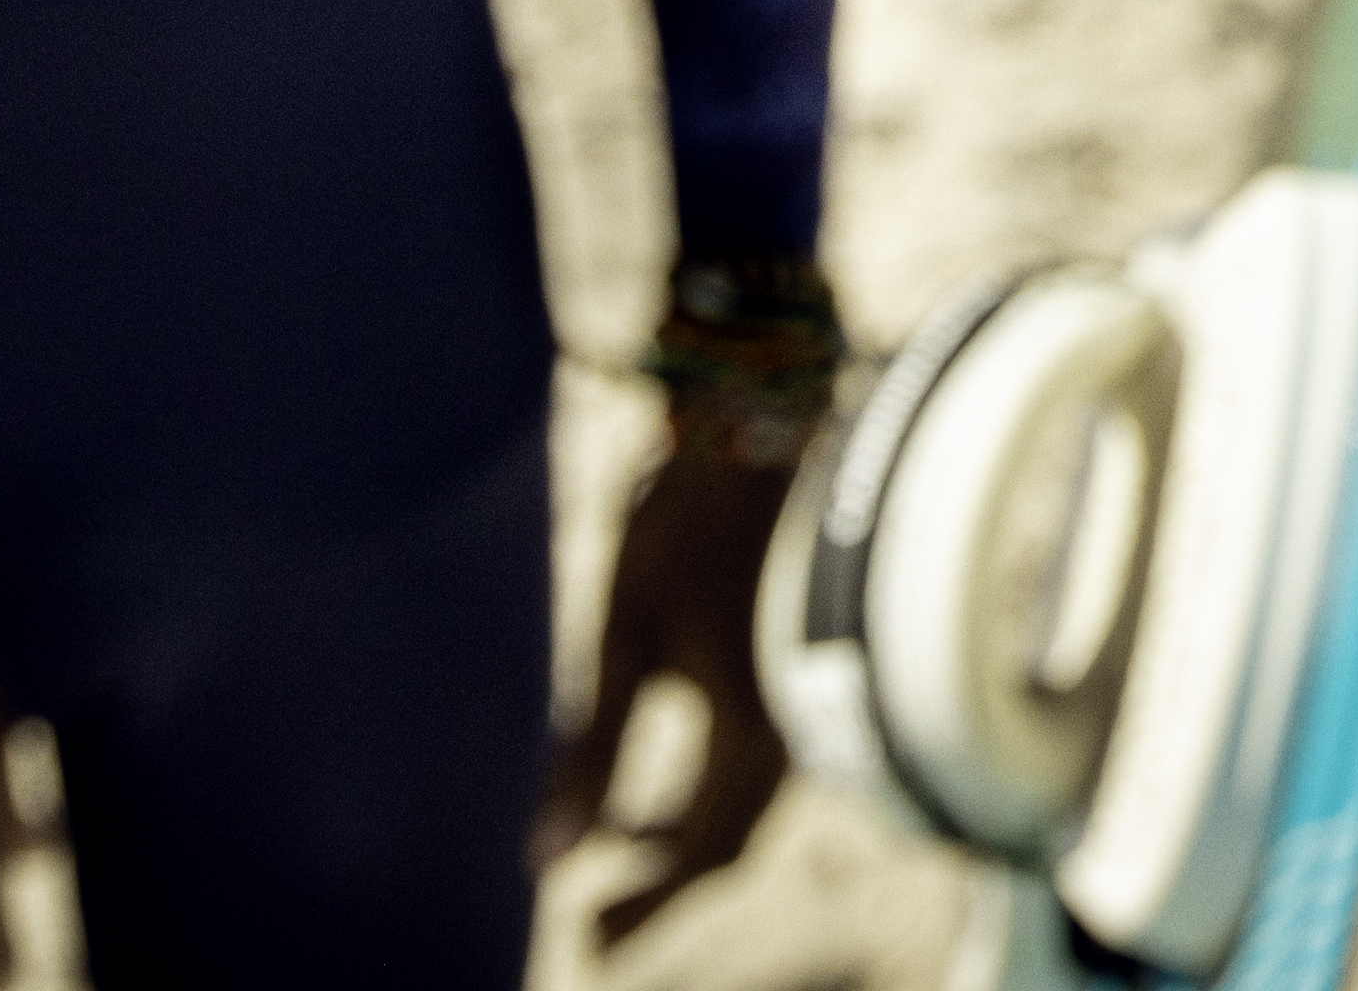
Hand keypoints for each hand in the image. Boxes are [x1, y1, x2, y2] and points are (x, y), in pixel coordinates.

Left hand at [535, 429, 799, 950]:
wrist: (760, 421)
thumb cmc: (681, 521)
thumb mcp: (620, 635)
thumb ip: (589, 752)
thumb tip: (545, 861)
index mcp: (752, 723)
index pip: (702, 853)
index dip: (646, 906)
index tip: (585, 936)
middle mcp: (799, 724)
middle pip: (734, 841)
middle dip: (665, 885)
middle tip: (595, 917)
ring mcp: (811, 698)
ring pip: (752, 807)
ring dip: (687, 838)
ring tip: (614, 844)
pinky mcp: (807, 672)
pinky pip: (763, 769)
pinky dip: (711, 795)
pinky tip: (659, 792)